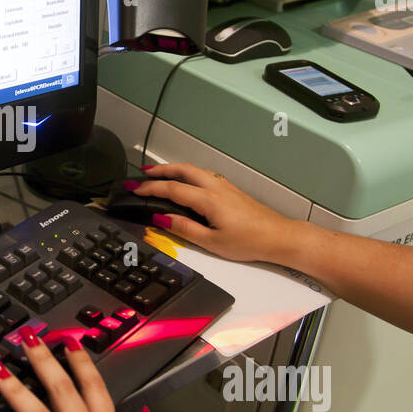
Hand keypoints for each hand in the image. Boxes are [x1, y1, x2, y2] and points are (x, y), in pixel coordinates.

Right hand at [132, 163, 303, 262]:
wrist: (278, 237)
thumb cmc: (249, 241)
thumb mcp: (212, 242)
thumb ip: (184, 228)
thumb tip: (162, 218)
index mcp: (208, 200)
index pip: (172, 189)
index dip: (150, 188)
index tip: (134, 190)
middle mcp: (215, 187)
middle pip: (182, 170)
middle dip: (160, 169)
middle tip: (142, 174)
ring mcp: (224, 186)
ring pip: (194, 169)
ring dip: (174, 169)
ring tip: (160, 174)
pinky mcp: (231, 189)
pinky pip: (204, 174)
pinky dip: (188, 173)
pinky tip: (186, 181)